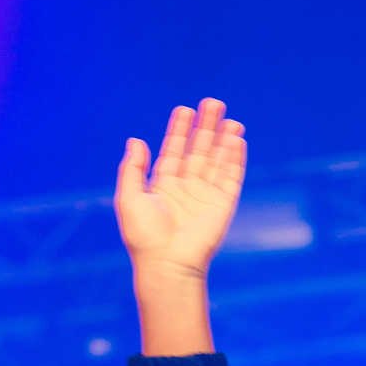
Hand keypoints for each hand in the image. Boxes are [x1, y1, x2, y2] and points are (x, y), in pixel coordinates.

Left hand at [115, 99, 245, 280]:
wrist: (166, 263)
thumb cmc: (144, 236)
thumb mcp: (129, 198)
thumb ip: (132, 169)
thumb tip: (135, 140)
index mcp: (163, 187)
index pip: (173, 152)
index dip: (179, 130)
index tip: (184, 109)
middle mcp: (185, 189)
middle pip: (198, 151)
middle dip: (206, 127)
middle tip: (212, 103)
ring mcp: (205, 196)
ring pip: (217, 160)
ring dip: (224, 139)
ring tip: (230, 118)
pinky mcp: (222, 205)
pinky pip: (231, 177)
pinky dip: (235, 158)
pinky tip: (236, 139)